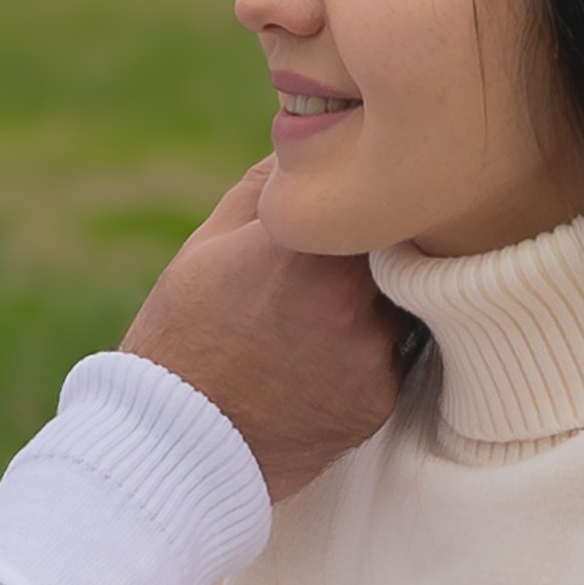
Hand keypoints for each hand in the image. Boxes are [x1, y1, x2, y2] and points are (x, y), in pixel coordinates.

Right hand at [123, 162, 400, 499]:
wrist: (174, 440)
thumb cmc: (183, 331)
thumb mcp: (211, 240)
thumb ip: (271, 185)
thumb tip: (318, 145)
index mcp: (309, 243)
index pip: (380, 191)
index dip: (374, 193)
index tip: (363, 199)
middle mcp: (351, 296)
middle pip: (407, 245)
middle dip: (387, 242)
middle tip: (355, 254)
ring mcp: (370, 352)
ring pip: (409, 301)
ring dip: (387, 297)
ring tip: (330, 312)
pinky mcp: (380, 400)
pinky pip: (399, 357)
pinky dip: (374, 350)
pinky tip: (327, 358)